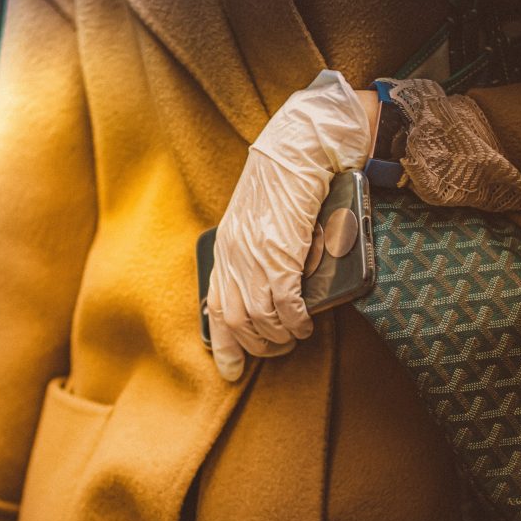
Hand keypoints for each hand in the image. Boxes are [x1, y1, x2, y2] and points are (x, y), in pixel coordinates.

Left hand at [207, 70, 372, 380]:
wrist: (298, 148)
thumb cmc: (282, 181)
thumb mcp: (255, 221)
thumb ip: (252, 253)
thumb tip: (266, 289)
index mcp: (226, 249)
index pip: (215, 309)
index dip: (223, 346)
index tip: (232, 372)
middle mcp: (234, 256)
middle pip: (238, 321)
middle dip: (259, 345)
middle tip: (280, 349)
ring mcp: (256, 256)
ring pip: (261, 318)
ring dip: (281, 335)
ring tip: (298, 335)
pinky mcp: (281, 252)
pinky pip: (284, 303)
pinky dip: (295, 320)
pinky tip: (305, 323)